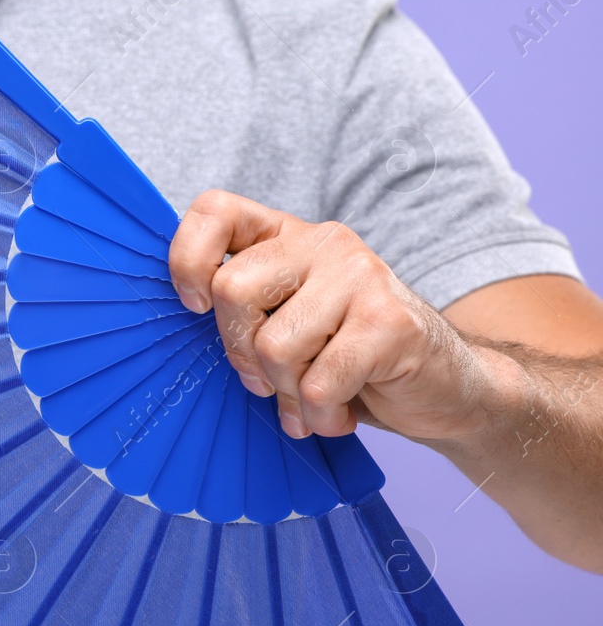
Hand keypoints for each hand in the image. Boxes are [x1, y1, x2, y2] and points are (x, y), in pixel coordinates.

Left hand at [167, 190, 506, 445]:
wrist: (444, 388)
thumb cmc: (345, 359)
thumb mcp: (284, 323)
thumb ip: (243, 311)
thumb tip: (182, 319)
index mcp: (286, 236)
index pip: (214, 211)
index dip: (187, 260)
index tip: (195, 307)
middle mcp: (324, 243)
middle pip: (231, 290)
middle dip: (241, 352)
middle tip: (271, 378)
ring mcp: (361, 276)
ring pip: (274, 346)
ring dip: (286, 391)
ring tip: (314, 396)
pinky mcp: (389, 322)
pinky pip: (319, 384)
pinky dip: (320, 415)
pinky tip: (338, 414)